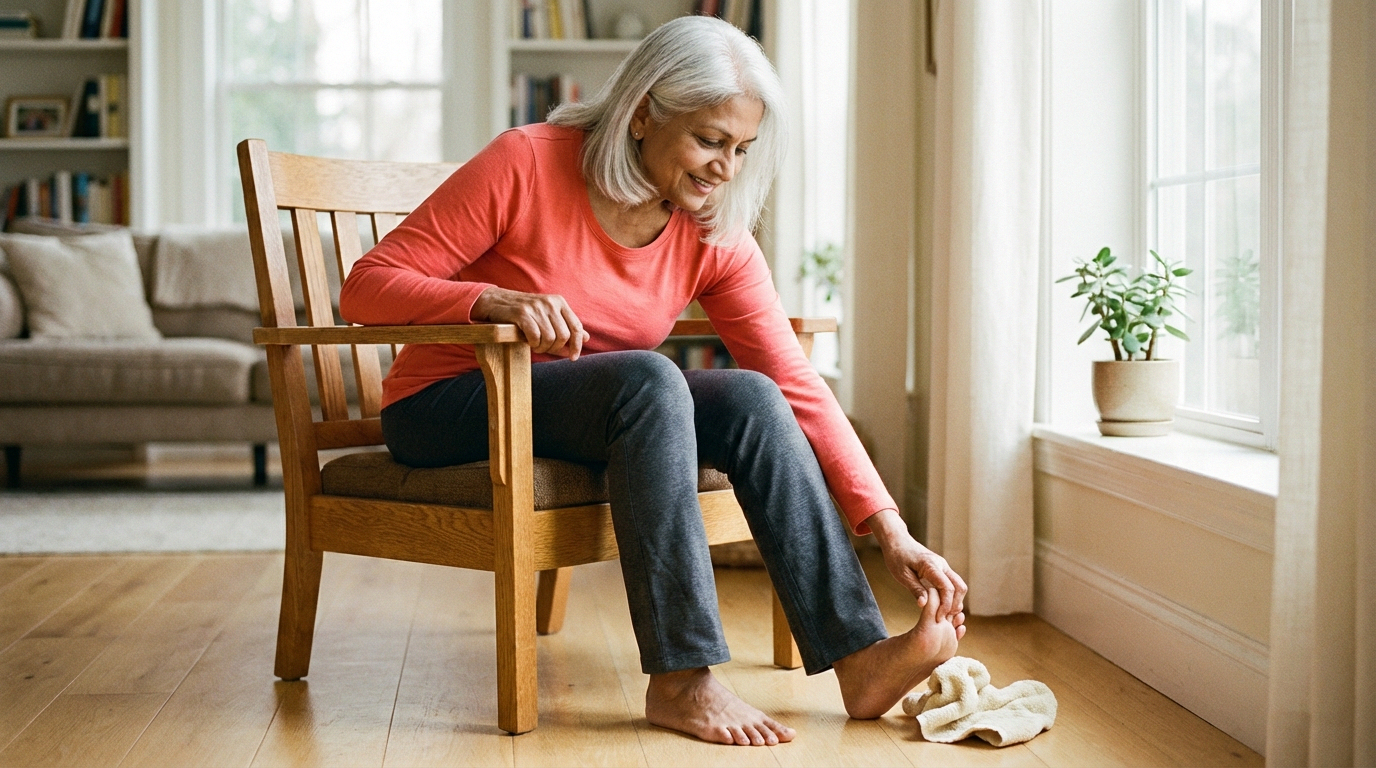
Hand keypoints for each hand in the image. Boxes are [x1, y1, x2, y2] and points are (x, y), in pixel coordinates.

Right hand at [471, 287, 589, 359]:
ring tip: (534, 345)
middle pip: (563, 336)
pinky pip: (535, 336)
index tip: (573, 358)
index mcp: (559, 302)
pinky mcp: (522, 313)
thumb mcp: (547, 317)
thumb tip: (587, 338)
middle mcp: (550, 302)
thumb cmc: (524, 314)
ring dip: (542, 347)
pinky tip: (529, 342)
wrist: (496, 302)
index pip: (576, 327)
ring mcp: (536, 306)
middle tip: (544, 348)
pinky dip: (533, 344)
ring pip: (550, 338)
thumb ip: (566, 327)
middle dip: (554, 348)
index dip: (577, 345)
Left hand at [866, 509, 967, 620]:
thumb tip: (923, 605)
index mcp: (931, 565)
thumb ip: (915, 589)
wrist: (897, 541)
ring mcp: (944, 566)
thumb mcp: (902, 575)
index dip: (945, 605)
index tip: (938, 618)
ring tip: (943, 615)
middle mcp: (942, 565)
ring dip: (954, 601)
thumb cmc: (897, 556)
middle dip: (955, 605)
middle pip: (960, 587)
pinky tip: (941, 606)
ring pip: (959, 586)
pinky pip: (952, 584)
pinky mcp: (942, 570)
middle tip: (943, 619)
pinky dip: (951, 596)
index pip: (947, 588)